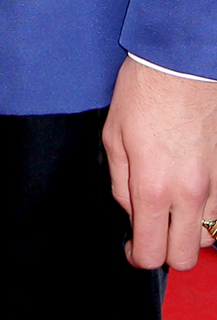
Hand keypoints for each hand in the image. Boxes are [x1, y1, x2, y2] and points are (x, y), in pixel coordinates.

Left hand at [103, 55, 216, 269]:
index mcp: (153, 186)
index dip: (137, 256)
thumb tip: (130, 209)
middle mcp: (188, 192)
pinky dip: (206, 211)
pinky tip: (190, 191)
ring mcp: (214, 183)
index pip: (151, 252)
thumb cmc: (144, 92)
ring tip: (173, 209)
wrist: (181, 62)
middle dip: (166, 251)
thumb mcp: (113, 136)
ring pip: (208, 237)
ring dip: (189, 231)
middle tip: (152, 231)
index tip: (132, 247)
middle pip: (185, 257)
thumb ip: (120, 183)